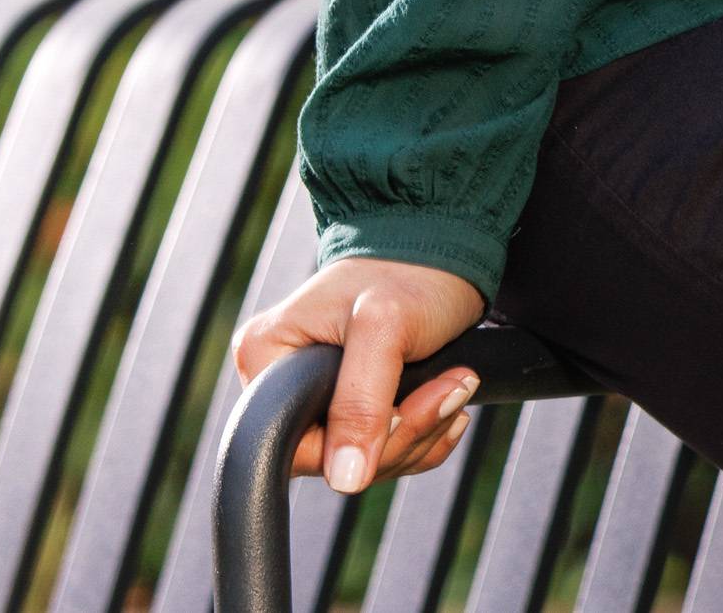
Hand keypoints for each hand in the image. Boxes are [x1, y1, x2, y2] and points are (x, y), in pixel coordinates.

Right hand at [230, 257, 492, 493]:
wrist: (441, 244)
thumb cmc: (410, 272)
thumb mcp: (386, 327)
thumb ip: (361, 400)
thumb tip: (345, 478)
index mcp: (266, 356)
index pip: (295, 445)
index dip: (354, 445)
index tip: (407, 405)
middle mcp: (279, 380)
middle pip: (331, 459)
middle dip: (401, 436)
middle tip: (450, 390)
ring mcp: (315, 395)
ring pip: (363, 460)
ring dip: (420, 433)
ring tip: (455, 385)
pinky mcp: (349, 403)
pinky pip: (382, 451)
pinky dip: (423, 434)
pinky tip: (449, 401)